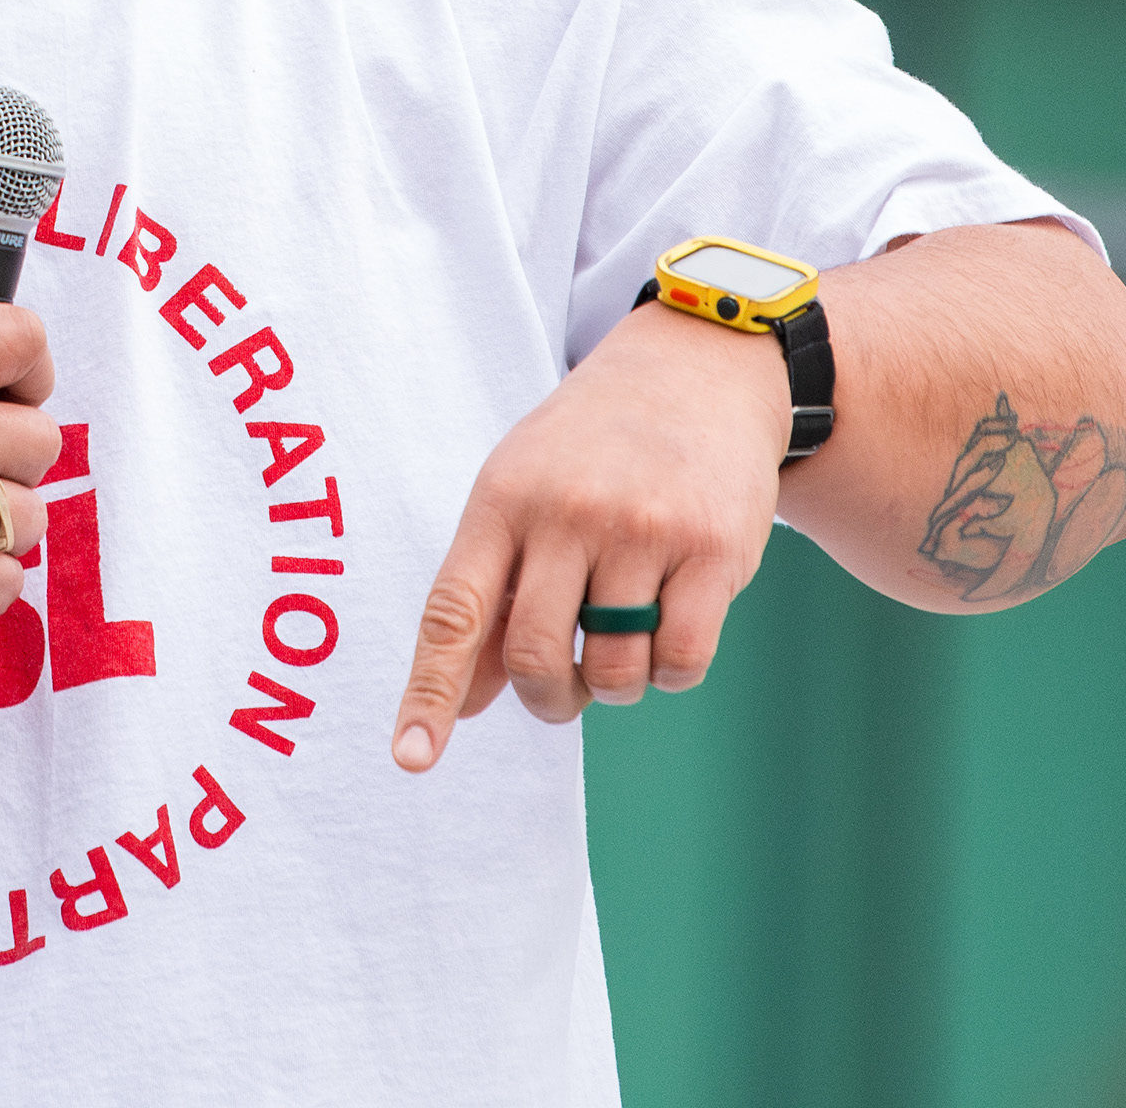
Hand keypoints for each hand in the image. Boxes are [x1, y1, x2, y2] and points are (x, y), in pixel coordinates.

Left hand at [394, 304, 786, 767]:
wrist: (699, 368)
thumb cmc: (591, 446)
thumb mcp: (521, 493)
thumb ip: (491, 595)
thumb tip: (463, 706)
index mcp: (502, 500)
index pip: (453, 612)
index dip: (430, 692)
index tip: (411, 758)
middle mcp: (567, 512)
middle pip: (536, 658)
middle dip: (549, 698)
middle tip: (565, 686)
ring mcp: (642, 530)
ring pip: (614, 672)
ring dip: (615, 684)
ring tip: (623, 635)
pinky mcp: (714, 548)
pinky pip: (681, 662)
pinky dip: (672, 671)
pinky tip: (671, 623)